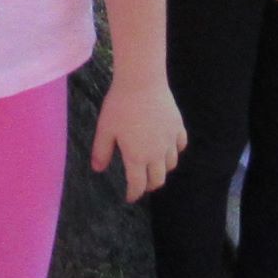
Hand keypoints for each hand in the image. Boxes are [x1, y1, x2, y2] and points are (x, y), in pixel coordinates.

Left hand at [89, 74, 185, 202]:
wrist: (142, 81)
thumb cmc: (120, 105)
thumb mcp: (105, 129)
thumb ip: (101, 151)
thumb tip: (97, 170)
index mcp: (137, 157)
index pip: (138, 184)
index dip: (133, 194)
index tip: (130, 197)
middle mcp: (156, 153)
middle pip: (158, 179)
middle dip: (149, 185)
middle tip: (142, 184)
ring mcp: (170, 140)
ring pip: (171, 164)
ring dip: (162, 170)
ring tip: (154, 166)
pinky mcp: (178, 126)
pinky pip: (180, 145)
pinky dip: (175, 151)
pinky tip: (168, 147)